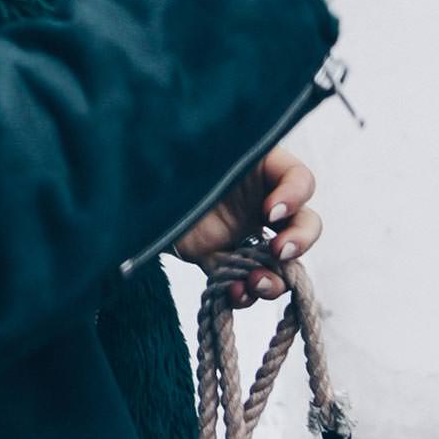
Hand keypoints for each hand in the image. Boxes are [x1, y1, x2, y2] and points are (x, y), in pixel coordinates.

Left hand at [173, 146, 318, 305]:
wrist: (133, 185)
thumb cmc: (169, 154)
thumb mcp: (204, 145)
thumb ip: (227, 150)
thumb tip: (249, 159)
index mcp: (262, 168)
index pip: (300, 180)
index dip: (294, 197)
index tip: (269, 211)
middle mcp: (261, 202)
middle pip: (305, 224)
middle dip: (300, 241)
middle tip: (279, 251)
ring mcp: (243, 233)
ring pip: (281, 264)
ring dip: (275, 279)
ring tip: (255, 282)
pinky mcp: (220, 258)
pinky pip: (242, 282)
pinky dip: (242, 293)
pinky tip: (232, 292)